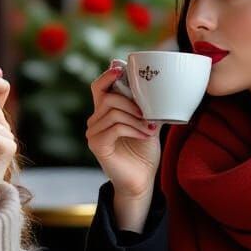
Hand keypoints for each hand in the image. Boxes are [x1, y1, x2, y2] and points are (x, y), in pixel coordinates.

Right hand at [87, 64, 160, 201]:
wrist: (141, 181)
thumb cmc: (144, 154)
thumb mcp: (148, 124)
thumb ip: (146, 106)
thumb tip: (157, 86)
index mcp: (105, 113)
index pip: (98, 87)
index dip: (107, 75)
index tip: (120, 68)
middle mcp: (95, 121)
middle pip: (108, 97)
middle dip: (131, 102)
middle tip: (149, 114)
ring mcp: (94, 133)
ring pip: (113, 112)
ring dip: (136, 118)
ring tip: (150, 129)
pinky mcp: (97, 145)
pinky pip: (115, 127)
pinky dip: (133, 129)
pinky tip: (145, 135)